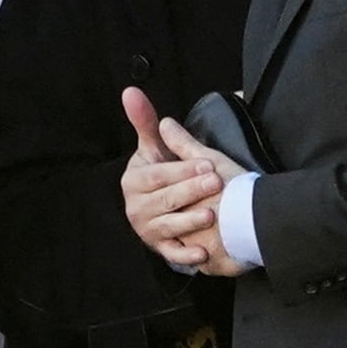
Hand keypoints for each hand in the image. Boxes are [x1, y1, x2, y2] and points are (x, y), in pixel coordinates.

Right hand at [119, 87, 247, 276]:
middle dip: (190, 190)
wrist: (177, 205)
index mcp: (134, 180)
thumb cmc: (170, 173)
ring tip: (210, 214)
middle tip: (216, 182)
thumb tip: (130, 91)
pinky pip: (173, 254)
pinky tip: (202, 253)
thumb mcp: (161, 148)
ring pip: (168, 226)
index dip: (181, 170)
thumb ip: (147, 123)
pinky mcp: (162, 249)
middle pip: (164, 200)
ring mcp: (148, 230)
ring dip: (189, 221)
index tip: (206, 163)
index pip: (157, 175)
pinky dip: (187, 256)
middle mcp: (136, 206)